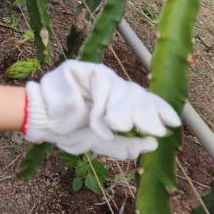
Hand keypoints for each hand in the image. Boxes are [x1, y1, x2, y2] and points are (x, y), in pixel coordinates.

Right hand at [23, 61, 180, 159]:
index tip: (173, 124)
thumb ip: (123, 145)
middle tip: (151, 130)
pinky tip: (96, 119)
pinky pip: (96, 84)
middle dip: (143, 113)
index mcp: (117, 99)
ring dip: (119, 110)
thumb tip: (150, 145)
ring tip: (116, 126)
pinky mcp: (77, 68)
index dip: (158, 110)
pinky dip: (98, 104)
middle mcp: (109, 84)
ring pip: (117, 87)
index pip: (142, 100)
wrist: (40, 121)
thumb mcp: (99, 143)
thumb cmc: (69, 130)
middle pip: (134, 93)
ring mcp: (93, 74)